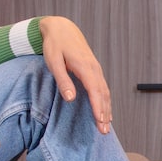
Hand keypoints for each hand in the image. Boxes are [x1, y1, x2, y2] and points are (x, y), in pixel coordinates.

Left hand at [39, 16, 112, 132]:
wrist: (62, 29)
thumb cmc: (55, 45)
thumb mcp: (54, 61)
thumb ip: (63, 80)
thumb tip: (70, 99)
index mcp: (85, 67)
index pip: (95, 91)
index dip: (98, 107)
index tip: (100, 121)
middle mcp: (94, 69)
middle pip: (103, 95)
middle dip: (105, 114)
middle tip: (104, 131)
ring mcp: (96, 69)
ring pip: (105, 92)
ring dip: (107, 109)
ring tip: (107, 126)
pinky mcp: (94, 70)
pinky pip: (103, 88)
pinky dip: (106, 101)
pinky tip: (106, 111)